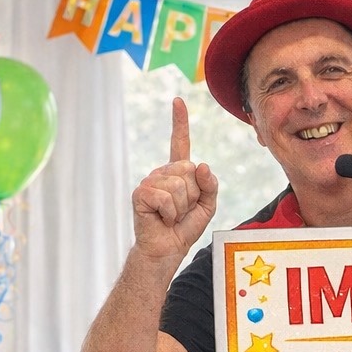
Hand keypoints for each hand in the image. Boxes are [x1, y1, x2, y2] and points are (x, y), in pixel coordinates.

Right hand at [131, 97, 218, 263]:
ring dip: (181, 207)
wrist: (166, 250)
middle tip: (181, 211)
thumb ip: (211, 186)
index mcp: (177, 173)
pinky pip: (166, 197)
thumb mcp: (207, 207)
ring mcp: (150, 182)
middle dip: (193, 196)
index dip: (179, 122)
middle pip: (189, 170)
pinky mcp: (140, 193)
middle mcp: (162, 173)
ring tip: (171, 217)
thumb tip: (202, 165)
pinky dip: (170, 213)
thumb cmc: (183, 230)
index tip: (178, 101)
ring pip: (179, 185)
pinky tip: (162, 219)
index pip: (179, 143)